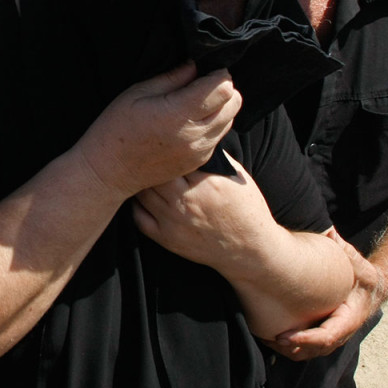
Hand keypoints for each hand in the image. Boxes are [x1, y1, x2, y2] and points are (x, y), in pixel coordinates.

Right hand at [73, 63, 240, 199]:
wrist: (109, 171)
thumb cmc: (116, 128)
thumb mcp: (137, 93)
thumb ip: (172, 78)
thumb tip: (195, 66)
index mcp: (178, 115)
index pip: (223, 88)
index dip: (218, 74)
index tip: (204, 70)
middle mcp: (195, 136)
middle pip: (234, 103)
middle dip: (223, 89)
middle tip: (201, 85)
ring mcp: (199, 152)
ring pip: (230, 120)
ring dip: (220, 107)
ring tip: (195, 104)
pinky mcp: (198, 162)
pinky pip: (219, 136)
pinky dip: (213, 125)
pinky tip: (190, 122)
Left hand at [133, 152, 274, 273]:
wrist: (250, 249)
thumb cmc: (246, 209)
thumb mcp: (236, 176)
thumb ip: (214, 158)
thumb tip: (194, 138)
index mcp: (206, 183)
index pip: (173, 157)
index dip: (164, 148)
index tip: (162, 142)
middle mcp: (187, 202)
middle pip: (153, 174)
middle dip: (149, 163)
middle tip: (145, 155)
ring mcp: (174, 222)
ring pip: (142, 194)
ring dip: (141, 182)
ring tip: (141, 173)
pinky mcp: (167, 239)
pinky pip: (139, 218)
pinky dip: (137, 205)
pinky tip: (142, 197)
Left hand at [272, 233, 382, 359]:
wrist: (370, 293)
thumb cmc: (363, 279)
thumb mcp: (361, 266)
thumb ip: (347, 252)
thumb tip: (331, 234)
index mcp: (348, 319)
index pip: (327, 336)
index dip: (306, 339)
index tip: (287, 336)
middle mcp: (340, 333)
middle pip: (314, 350)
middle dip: (292, 347)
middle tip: (271, 338)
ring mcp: (331, 338)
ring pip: (308, 353)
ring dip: (287, 351)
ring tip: (266, 339)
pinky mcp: (321, 337)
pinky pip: (304, 349)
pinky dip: (288, 347)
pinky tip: (270, 336)